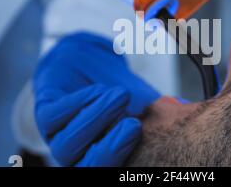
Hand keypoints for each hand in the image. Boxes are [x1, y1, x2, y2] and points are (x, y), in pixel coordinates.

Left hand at [33, 33, 161, 165]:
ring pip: (67, 145)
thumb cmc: (120, 89)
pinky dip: (80, 103)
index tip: (145, 137)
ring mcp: (59, 136)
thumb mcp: (144, 104)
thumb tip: (185, 115)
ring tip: (120, 96)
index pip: (113, 169)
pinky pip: (55, 117)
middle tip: (134, 126)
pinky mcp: (46, 113)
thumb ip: (159, 116)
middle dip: (110, 150)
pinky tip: (101, 89)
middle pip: (88, 167)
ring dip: (96, 119)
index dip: (125, 159)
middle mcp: (79, 154)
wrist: (90, 61)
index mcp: (103, 156)